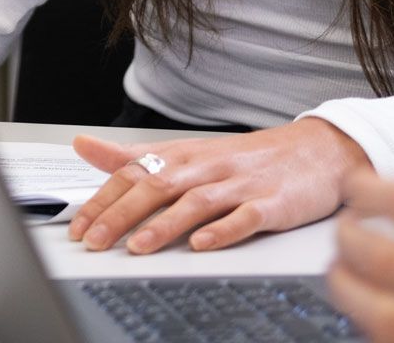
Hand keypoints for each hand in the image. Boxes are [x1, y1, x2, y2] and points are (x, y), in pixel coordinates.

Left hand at [67, 118, 370, 253]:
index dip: (103, 200)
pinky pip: (245, 217)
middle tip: (94, 240)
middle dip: (121, 215)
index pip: (133, 174)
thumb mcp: (186, 152)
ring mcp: (239, 185)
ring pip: (195, 202)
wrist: (315, 151)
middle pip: (156, 187)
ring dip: (164, 225)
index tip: (78, 226)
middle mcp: (206, 167)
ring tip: (138, 246)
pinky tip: (204, 244)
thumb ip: (134, 155)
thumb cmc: (245, 158)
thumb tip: (84, 146)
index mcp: (182, 156)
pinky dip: (223, 230)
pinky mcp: (271, 204)